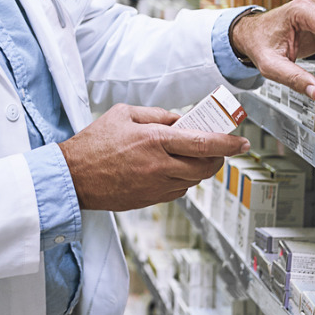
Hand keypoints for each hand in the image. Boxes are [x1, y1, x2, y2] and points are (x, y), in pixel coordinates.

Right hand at [60, 104, 247, 212]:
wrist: (73, 177)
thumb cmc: (92, 145)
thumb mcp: (123, 114)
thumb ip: (156, 115)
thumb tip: (179, 119)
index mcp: (154, 141)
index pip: (203, 143)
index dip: (228, 143)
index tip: (241, 142)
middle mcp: (160, 166)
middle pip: (206, 166)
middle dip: (219, 157)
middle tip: (220, 148)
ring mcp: (156, 187)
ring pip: (194, 180)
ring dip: (200, 168)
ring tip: (192, 156)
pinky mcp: (150, 200)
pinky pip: (179, 191)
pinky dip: (183, 180)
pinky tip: (172, 170)